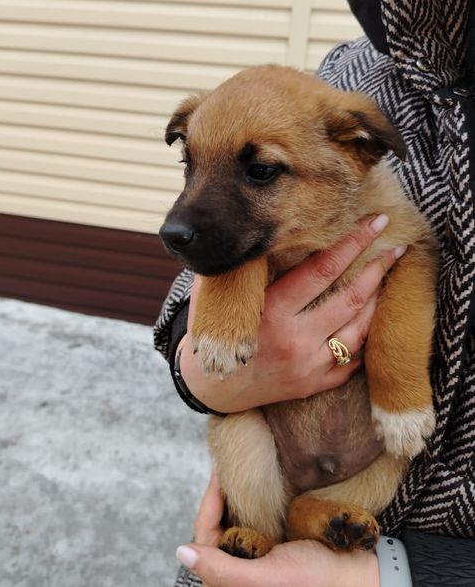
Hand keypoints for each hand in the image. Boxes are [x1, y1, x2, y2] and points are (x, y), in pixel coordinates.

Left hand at [176, 471, 379, 586]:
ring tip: (243, 464)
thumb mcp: (266, 577)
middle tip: (230, 462)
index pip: (206, 535)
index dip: (209, 503)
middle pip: (219, 523)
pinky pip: (256, 512)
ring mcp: (260, 551)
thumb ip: (223, 569)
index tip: (220, 472)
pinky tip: (261, 477)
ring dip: (238, 492)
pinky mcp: (276, 539)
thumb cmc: (315, 581)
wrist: (359, 573)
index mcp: (235, 578)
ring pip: (237, 515)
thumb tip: (182, 552)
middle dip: (221, 493)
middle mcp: (243, 564)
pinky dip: (255, 494)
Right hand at [179, 214, 404, 412]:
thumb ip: (239, 265)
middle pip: (350, 297)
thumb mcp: (220, 294)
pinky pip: (354, 359)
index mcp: (273, 312)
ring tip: (388, 277)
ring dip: (377, 300)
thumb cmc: (214, 333)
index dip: (352, 243)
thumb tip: (253, 227)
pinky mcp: (316, 384)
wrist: (213, 387)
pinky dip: (365, 335)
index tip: (374, 222)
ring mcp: (310, 366)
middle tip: (397, 247)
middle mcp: (296, 340)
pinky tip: (372, 316)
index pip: (323, 269)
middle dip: (378, 268)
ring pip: (359, 328)